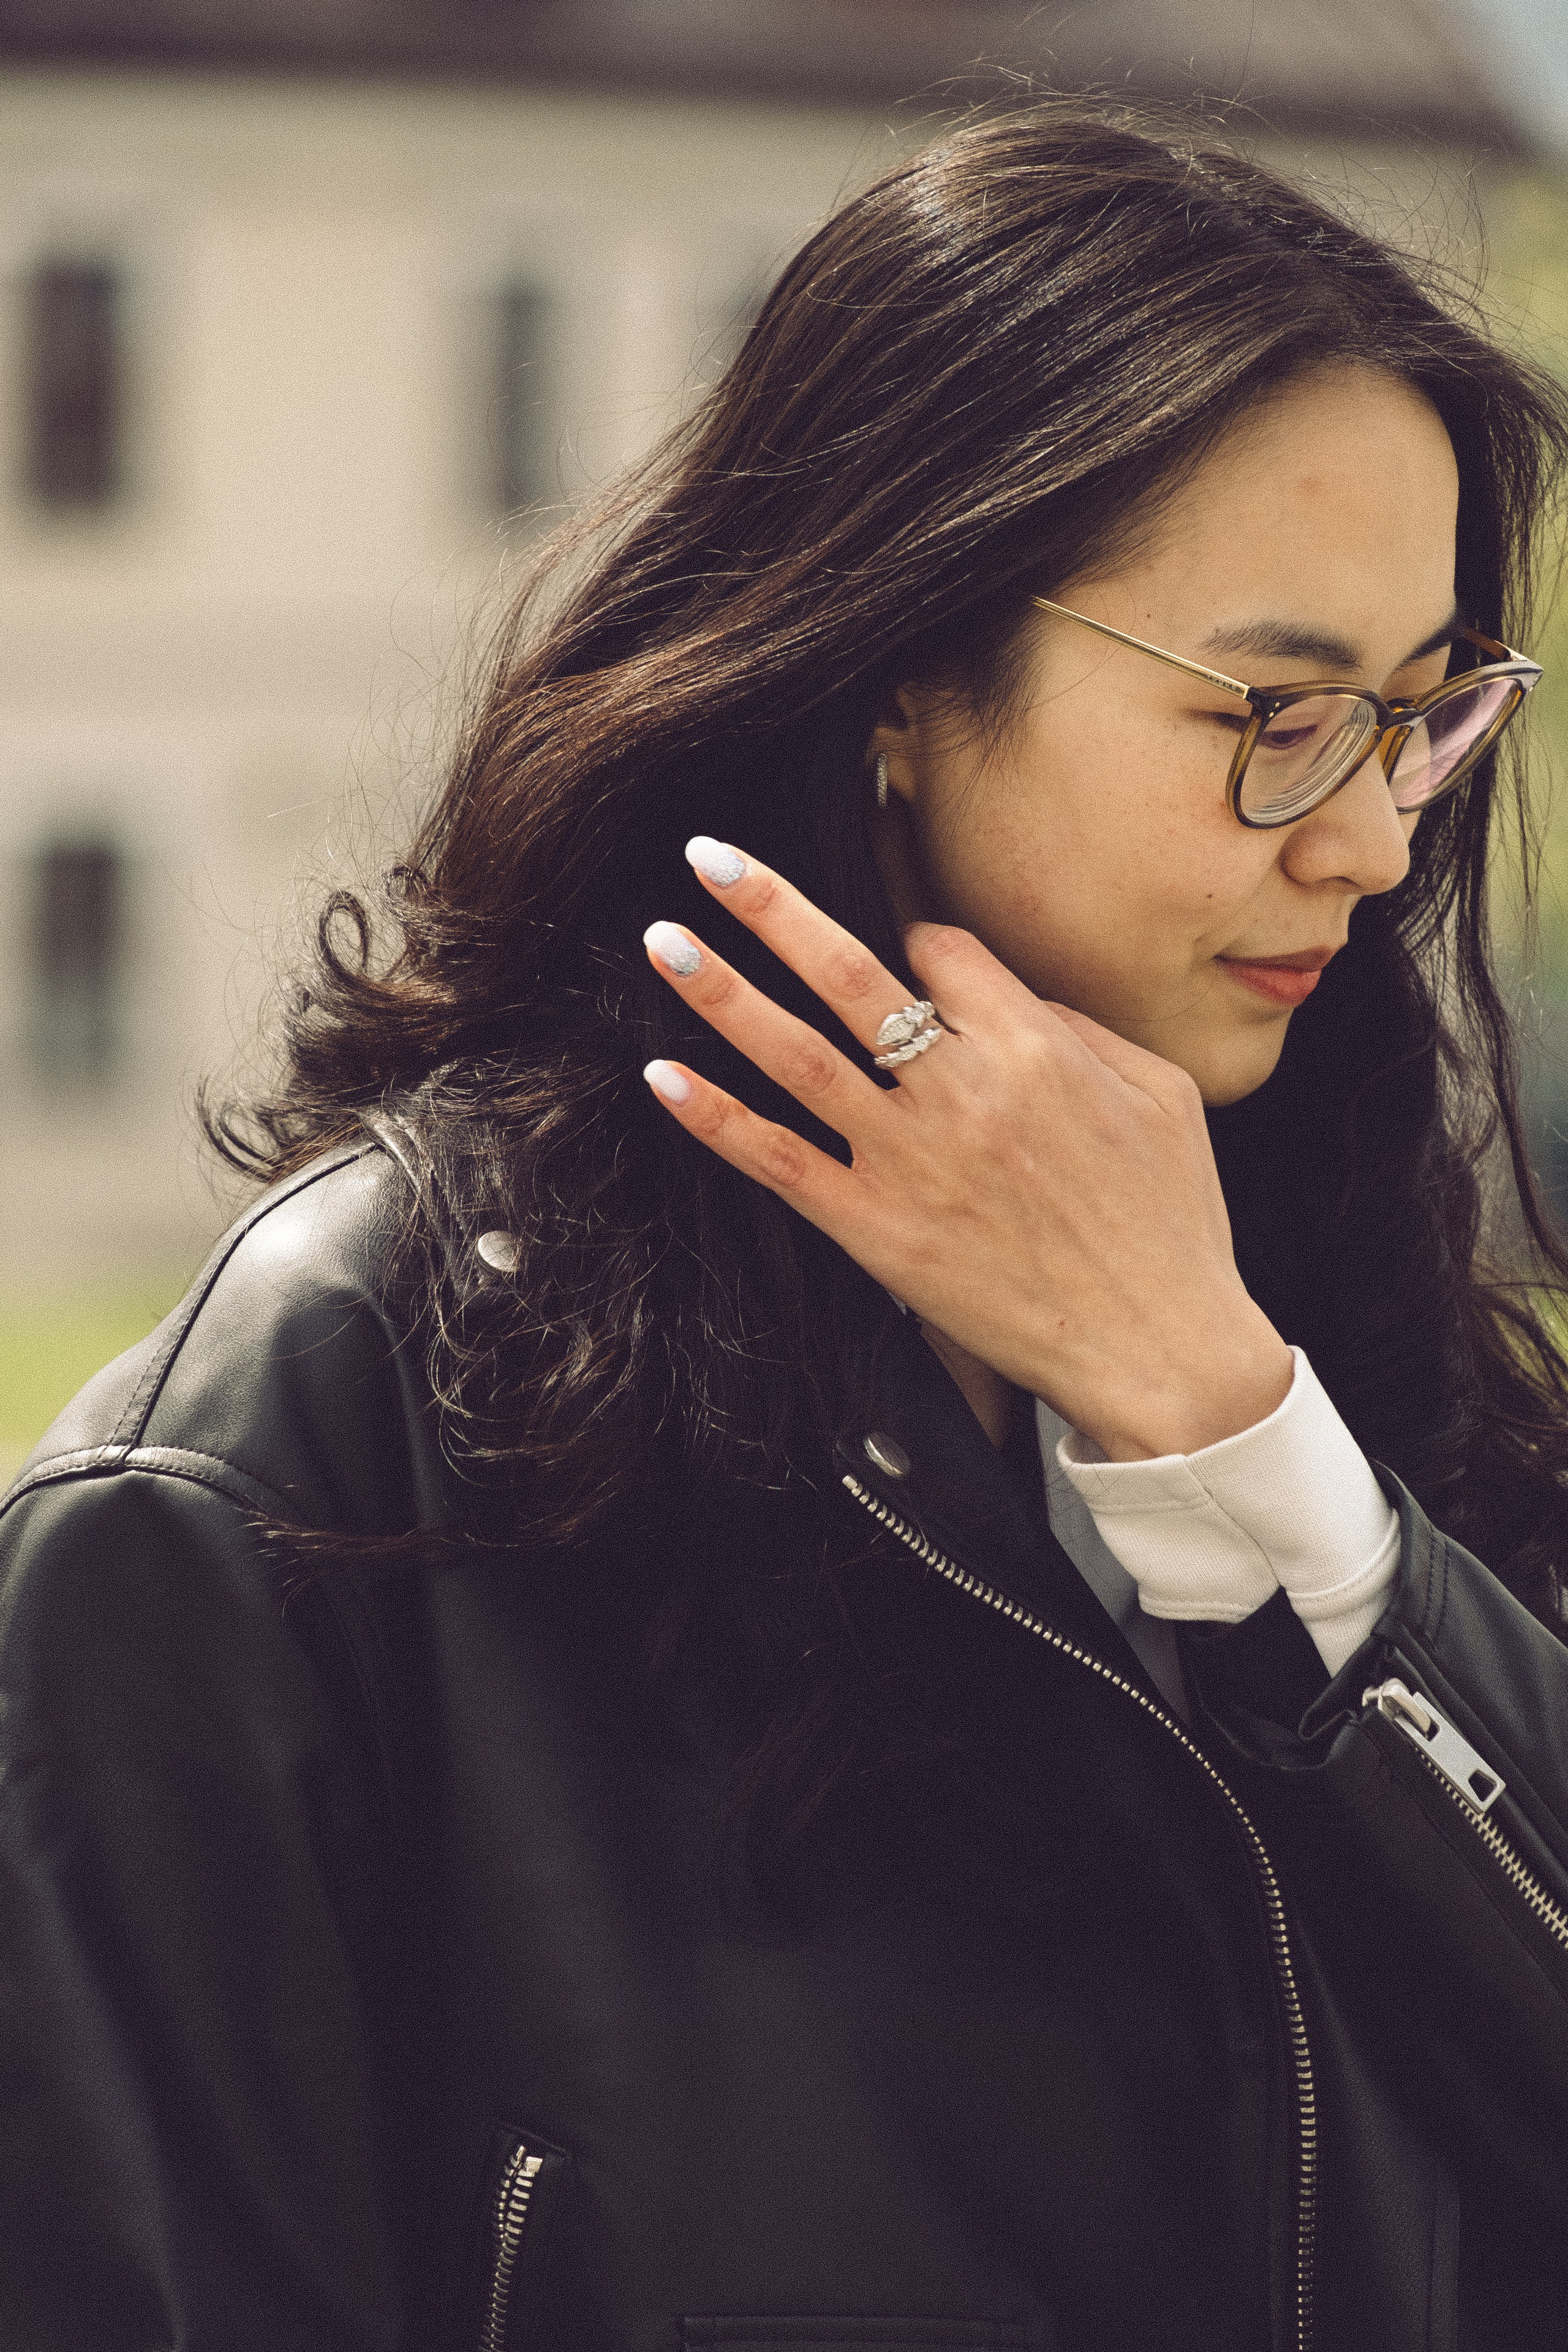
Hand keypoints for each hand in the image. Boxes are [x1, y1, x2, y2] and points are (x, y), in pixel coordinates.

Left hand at [641, 845, 1292, 1459]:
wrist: (1157, 1348)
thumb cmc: (1170, 1221)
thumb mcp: (1160, 1093)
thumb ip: (1077, 1029)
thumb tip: (1006, 993)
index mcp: (1034, 1046)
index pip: (939, 950)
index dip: (913, 940)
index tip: (902, 952)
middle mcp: (960, 1091)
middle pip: (846, 974)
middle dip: (770, 907)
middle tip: (709, 858)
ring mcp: (910, 1161)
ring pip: (795, 1054)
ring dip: (722, 991)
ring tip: (663, 940)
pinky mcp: (875, 1230)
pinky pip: (779, 1162)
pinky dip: (717, 1117)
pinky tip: (664, 1077)